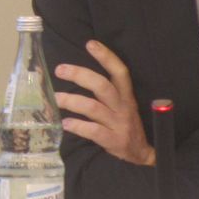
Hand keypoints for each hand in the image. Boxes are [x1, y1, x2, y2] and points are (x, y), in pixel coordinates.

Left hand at [54, 40, 154, 165]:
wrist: (142, 155)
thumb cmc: (125, 125)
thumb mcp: (122, 105)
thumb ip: (105, 92)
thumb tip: (76, 74)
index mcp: (126, 96)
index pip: (120, 71)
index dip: (106, 56)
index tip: (90, 43)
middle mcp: (123, 107)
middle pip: (102, 86)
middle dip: (80, 75)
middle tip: (59, 69)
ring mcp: (118, 124)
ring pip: (93, 108)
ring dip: (72, 101)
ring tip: (56, 98)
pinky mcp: (113, 141)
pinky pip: (93, 131)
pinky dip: (78, 126)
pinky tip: (65, 123)